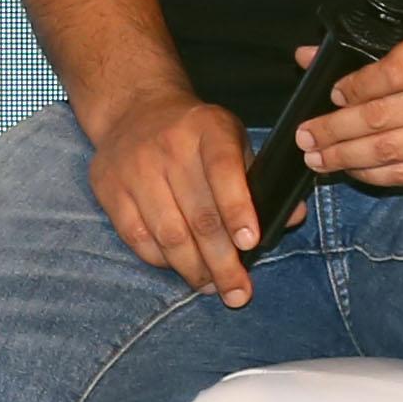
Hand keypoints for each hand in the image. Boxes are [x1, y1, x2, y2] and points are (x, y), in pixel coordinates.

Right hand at [83, 91, 260, 304]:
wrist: (133, 109)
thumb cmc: (195, 135)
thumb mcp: (232, 140)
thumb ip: (258, 178)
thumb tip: (293, 217)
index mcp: (208, 128)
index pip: (223, 170)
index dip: (238, 209)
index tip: (250, 244)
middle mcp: (169, 146)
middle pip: (198, 215)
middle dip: (222, 262)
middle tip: (238, 292)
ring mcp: (135, 167)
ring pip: (168, 234)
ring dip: (194, 269)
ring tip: (212, 286)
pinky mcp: (110, 188)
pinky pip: (138, 237)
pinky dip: (162, 260)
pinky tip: (180, 267)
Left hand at [294, 11, 402, 192]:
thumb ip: (372, 47)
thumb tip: (308, 57)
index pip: (391, 74)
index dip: (355, 88)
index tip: (331, 92)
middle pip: (383, 118)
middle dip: (335, 130)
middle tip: (304, 135)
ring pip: (394, 151)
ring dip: (348, 158)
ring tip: (317, 157)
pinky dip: (379, 176)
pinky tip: (353, 171)